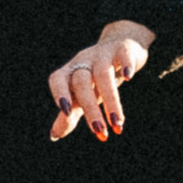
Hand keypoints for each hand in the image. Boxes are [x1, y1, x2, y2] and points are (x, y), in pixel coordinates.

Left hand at [48, 20, 152, 141]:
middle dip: (91, 109)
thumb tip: (54, 135)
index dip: (60, 94)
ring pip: (103, 75)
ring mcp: (102, 54)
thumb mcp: (82, 96)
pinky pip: (123, 54)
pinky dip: (126, 65)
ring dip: (111, 100)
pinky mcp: (123, 49)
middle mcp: (83, 61)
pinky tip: (129, 78)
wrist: (121, 47)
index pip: (57, 80)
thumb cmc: (97, 78)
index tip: (67, 113)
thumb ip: (69, 115)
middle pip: (82, 82)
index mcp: (69, 72)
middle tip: (100, 131)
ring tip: (117, 123)